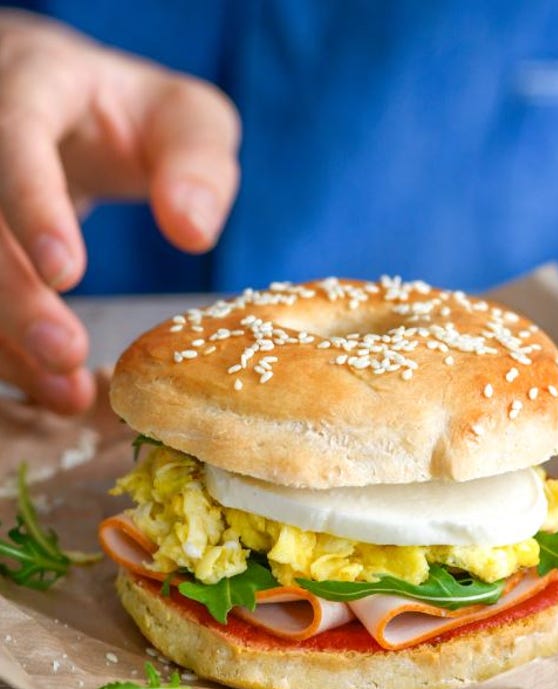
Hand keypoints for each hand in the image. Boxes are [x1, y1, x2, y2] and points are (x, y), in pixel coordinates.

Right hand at [0, 10, 239, 412]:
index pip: (13, 139)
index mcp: (34, 84)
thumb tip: (191, 232)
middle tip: (64, 354)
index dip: (32, 206)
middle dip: (13, 296)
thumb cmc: (140, 116)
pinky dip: (8, 351)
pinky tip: (48, 387)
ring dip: (6, 340)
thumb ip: (198, 164)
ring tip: (65, 396)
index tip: (65, 273)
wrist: (77, 105)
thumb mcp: (189, 120)